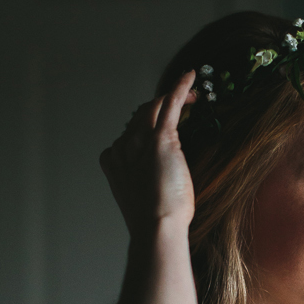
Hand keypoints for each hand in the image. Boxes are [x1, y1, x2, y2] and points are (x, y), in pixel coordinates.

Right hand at [98, 70, 196, 233]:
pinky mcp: (162, 138)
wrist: (155, 227)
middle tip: (183, 106)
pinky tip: (190, 76)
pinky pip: (169, 104)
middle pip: (139, 116)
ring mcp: (140, 141)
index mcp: (113, 162)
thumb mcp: (142, 198)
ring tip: (191, 95)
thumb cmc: (154, 221)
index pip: (129, 133)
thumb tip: (161, 177)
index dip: (146, 126)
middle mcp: (123, 147)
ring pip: (153, 107)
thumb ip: (145, 180)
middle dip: (158, 108)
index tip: (162, 125)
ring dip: (171, 97)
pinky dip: (179, 87)